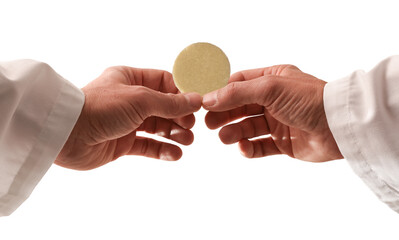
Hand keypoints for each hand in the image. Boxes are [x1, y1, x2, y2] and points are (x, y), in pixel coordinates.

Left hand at [56, 67, 201, 169]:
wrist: (68, 134)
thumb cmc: (100, 108)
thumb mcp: (140, 99)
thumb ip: (170, 103)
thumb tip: (196, 100)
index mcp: (131, 79)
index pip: (164, 82)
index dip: (182, 92)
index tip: (197, 103)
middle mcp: (130, 99)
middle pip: (164, 107)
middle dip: (180, 116)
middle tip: (192, 126)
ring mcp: (126, 122)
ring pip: (158, 127)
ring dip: (174, 134)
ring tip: (187, 141)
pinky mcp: (122, 143)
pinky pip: (147, 146)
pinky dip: (162, 150)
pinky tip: (175, 154)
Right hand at [202, 65, 342, 161]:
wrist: (339, 126)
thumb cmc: (308, 99)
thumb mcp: (270, 88)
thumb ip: (238, 93)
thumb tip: (209, 98)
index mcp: (272, 79)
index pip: (239, 83)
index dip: (221, 92)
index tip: (204, 102)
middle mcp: (274, 100)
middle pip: (241, 107)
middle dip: (224, 114)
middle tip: (208, 124)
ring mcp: (279, 122)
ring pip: (248, 127)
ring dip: (234, 132)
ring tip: (224, 138)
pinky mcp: (284, 142)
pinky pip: (260, 146)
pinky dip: (249, 148)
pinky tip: (243, 147)